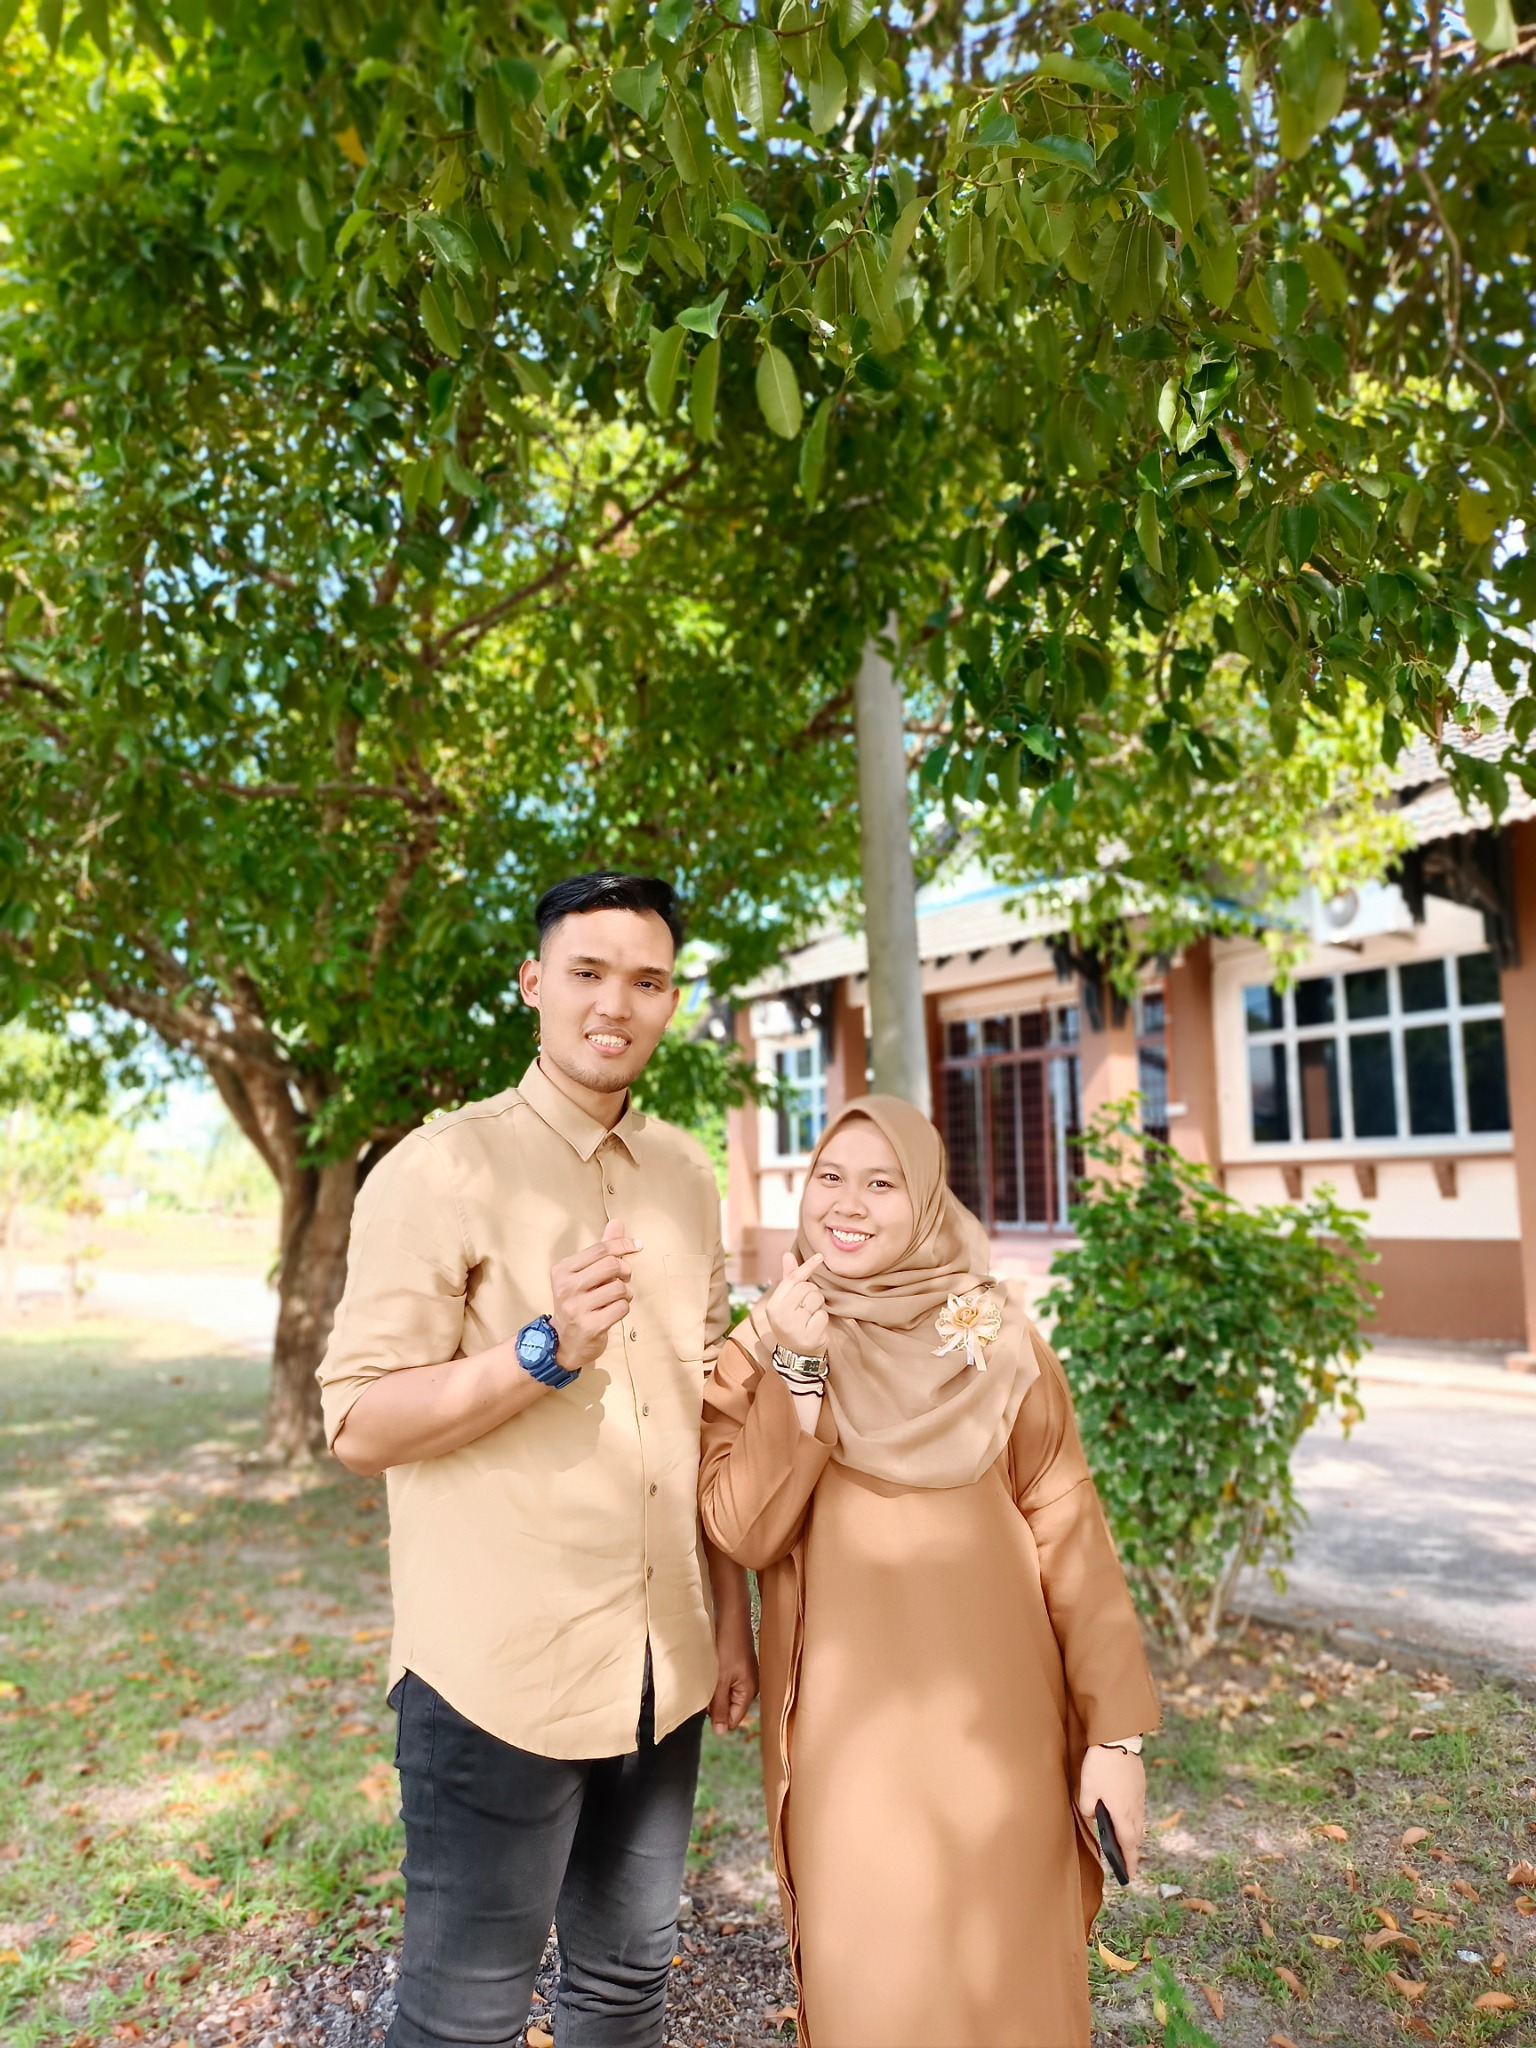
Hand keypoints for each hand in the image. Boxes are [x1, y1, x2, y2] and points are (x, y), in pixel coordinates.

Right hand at [550, 1218, 640, 1374]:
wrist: (565, 1341)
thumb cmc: (578, 1302)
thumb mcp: (583, 1274)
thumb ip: (601, 1250)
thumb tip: (617, 1222)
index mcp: (563, 1270)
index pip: (599, 1249)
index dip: (622, 1244)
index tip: (637, 1245)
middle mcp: (566, 1288)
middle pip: (611, 1265)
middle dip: (625, 1270)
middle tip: (624, 1277)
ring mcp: (576, 1308)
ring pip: (619, 1288)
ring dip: (625, 1292)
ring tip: (617, 1297)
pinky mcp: (590, 1326)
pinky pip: (621, 1308)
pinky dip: (624, 1307)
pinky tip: (614, 1311)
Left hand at [708, 1609, 758, 1735]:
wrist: (731, 1616)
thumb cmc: (727, 1647)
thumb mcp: (721, 1679)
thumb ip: (720, 1706)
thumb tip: (721, 1733)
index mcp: (749, 1692)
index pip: (733, 1719)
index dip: (717, 1717)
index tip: (705, 1703)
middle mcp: (750, 1687)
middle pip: (729, 1708)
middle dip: (715, 1703)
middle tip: (705, 1687)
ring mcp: (744, 1676)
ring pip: (725, 1695)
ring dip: (714, 1691)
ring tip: (707, 1677)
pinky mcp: (737, 1667)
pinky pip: (725, 1683)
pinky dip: (715, 1681)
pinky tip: (709, 1671)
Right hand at [763, 1252, 827, 1358]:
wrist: (796, 1355)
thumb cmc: (793, 1322)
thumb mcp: (787, 1302)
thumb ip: (788, 1279)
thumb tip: (787, 1254)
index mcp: (773, 1304)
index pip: (792, 1279)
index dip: (807, 1266)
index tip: (821, 1256)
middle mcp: (780, 1314)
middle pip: (807, 1287)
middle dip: (812, 1294)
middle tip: (807, 1307)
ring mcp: (794, 1326)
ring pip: (816, 1299)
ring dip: (818, 1306)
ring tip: (810, 1317)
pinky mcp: (808, 1336)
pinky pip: (823, 1315)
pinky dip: (822, 1320)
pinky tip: (815, 1328)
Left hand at [1077, 1746, 1145, 1883]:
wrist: (1118, 1739)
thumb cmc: (1100, 1767)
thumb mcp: (1086, 1790)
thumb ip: (1088, 1809)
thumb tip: (1093, 1815)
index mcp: (1122, 1813)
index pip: (1128, 1845)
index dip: (1128, 1862)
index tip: (1129, 1876)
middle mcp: (1135, 1808)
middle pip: (1136, 1836)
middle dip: (1132, 1851)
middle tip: (1127, 1863)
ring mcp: (1139, 1796)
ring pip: (1139, 1822)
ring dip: (1133, 1835)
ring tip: (1126, 1843)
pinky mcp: (1139, 1785)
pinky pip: (1139, 1809)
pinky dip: (1134, 1819)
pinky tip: (1126, 1816)